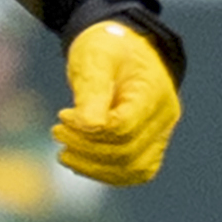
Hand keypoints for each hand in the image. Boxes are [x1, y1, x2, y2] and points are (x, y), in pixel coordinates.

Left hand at [55, 19, 179, 186]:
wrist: (123, 49)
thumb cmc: (107, 49)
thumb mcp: (95, 58)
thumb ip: (91, 91)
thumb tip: (87, 126)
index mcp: (152, 92)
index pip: (123, 128)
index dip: (88, 130)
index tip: (63, 116)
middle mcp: (163, 117)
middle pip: (126, 152)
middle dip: (86, 148)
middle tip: (58, 132)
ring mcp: (160, 134)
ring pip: (132, 169)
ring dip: (93, 166)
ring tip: (64, 152)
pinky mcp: (150, 146)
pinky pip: (133, 171)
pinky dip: (104, 172)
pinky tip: (79, 161)